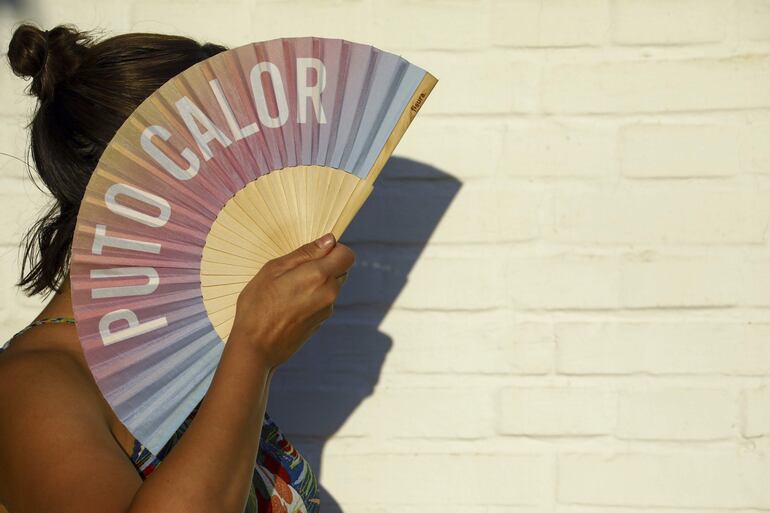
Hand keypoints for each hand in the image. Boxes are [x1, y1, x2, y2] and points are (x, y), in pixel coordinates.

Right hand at [230, 233, 354, 370]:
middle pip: (341, 270)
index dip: (334, 249)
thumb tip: (329, 240)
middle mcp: (329, 293)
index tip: (315, 252)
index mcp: (319, 276)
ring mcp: (327, 310)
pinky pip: (324, 302)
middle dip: (325, 265)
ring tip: (289, 289)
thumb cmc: (258, 306)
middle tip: (296, 271)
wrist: (256, 347)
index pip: (347, 255)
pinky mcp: (321, 322)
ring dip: (318, 282)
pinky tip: (290, 304)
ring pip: (332, 286)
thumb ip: (305, 253)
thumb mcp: (274, 269)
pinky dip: (313, 298)